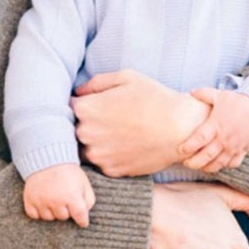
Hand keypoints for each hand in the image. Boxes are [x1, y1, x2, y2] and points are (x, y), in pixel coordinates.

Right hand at [23, 163, 95, 227]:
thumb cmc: (68, 172)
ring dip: (52, 212)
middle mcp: (56, 201)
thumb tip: (85, 214)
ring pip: (49, 218)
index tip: (82, 222)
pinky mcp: (29, 201)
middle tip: (65, 200)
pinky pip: (34, 215)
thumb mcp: (84, 183)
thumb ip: (89, 200)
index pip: (80, 217)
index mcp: (72, 197)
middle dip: (66, 211)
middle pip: (63, 218)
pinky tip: (43, 202)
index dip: (82, 221)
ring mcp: (41, 202)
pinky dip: (38, 212)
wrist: (47, 159)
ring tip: (54, 199)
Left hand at [74, 70, 208, 176]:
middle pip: (74, 129)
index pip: (68, 107)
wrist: (180, 128)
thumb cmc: (154, 99)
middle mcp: (85, 134)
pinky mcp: (111, 170)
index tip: (93, 105)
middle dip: (87, 124)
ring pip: (87, 148)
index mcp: (85, 108)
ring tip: (120, 133)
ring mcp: (98, 155)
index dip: (81, 105)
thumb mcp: (126, 78)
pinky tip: (127, 145)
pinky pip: (102, 162)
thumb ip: (96, 83)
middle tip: (110, 119)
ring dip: (97, 142)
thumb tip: (78, 92)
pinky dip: (110, 155)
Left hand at [180, 88, 248, 173]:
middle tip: (186, 163)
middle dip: (194, 162)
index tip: (180, 150)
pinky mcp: (243, 150)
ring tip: (199, 166)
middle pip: (206, 156)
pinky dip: (225, 166)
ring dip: (207, 168)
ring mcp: (234, 146)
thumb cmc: (238, 102)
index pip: (199, 139)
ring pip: (218, 163)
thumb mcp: (220, 95)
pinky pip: (232, 164)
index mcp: (216, 124)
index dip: (188, 146)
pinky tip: (217, 163)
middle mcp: (225, 138)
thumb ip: (203, 94)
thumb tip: (190, 92)